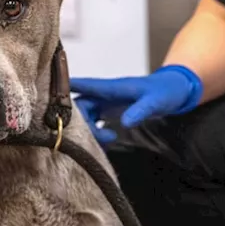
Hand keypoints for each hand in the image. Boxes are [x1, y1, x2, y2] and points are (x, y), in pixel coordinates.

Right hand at [70, 65, 203, 143]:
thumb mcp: (156, 101)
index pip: (84, 86)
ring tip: (109, 139)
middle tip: (99, 136)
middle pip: (80, 106)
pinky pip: (95, 121)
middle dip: (82, 122)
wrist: (176, 91)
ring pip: (86, 115)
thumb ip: (140, 110)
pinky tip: (109, 137)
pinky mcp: (111, 110)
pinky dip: (97, 131)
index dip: (65, 90)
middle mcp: (105, 94)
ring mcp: (107, 102)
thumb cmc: (166, 91)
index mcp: (112, 88)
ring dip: (92, 129)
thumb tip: (123, 123)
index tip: (47, 95)